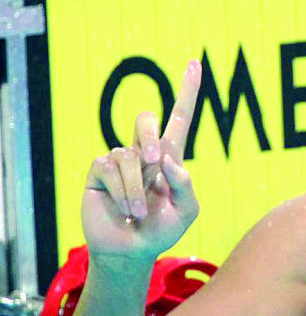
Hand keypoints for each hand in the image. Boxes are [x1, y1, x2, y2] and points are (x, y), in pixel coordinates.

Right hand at [82, 61, 201, 260]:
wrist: (132, 251)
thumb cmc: (162, 230)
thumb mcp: (187, 211)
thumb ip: (185, 185)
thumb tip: (169, 158)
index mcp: (170, 157)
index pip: (180, 118)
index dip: (187, 92)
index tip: (195, 64)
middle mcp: (143, 152)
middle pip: (146, 120)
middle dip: (150, 136)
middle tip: (156, 162)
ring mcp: (119, 160)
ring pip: (131, 155)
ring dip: (139, 189)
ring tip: (139, 213)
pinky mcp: (99, 171)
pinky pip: (112, 170)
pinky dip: (125, 193)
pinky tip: (125, 209)